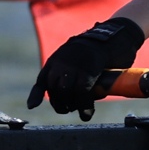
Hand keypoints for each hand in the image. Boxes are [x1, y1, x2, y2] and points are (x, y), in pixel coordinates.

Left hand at [27, 17, 145, 120]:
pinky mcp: (88, 70)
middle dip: (60, 103)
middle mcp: (62, 61)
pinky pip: (81, 93)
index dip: (36, 95)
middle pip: (53, 90)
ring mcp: (74, 65)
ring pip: (65, 92)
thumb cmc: (101, 51)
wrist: (116, 35)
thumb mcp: (80, 60)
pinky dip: (84, 106)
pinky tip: (87, 114)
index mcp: (57, 59)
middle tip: (69, 108)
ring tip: (80, 110)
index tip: (32, 106)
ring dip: (71, 105)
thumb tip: (75, 99)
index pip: (42, 79)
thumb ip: (73, 75)